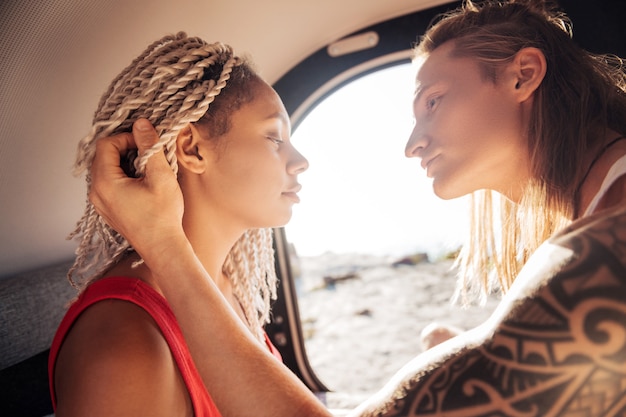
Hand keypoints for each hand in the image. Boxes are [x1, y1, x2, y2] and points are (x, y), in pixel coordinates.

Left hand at [89, 118, 184, 259]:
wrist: (162, 247)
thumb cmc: (163, 216)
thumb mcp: (161, 176)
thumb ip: (150, 147)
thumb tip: (142, 124)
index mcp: (105, 182)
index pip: (106, 144)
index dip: (127, 138)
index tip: (146, 143)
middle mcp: (97, 192)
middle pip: (103, 155)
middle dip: (126, 149)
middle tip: (148, 154)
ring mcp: (100, 202)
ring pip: (107, 169)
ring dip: (126, 162)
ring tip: (148, 170)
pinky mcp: (108, 209)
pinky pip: (109, 183)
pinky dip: (124, 176)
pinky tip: (143, 183)